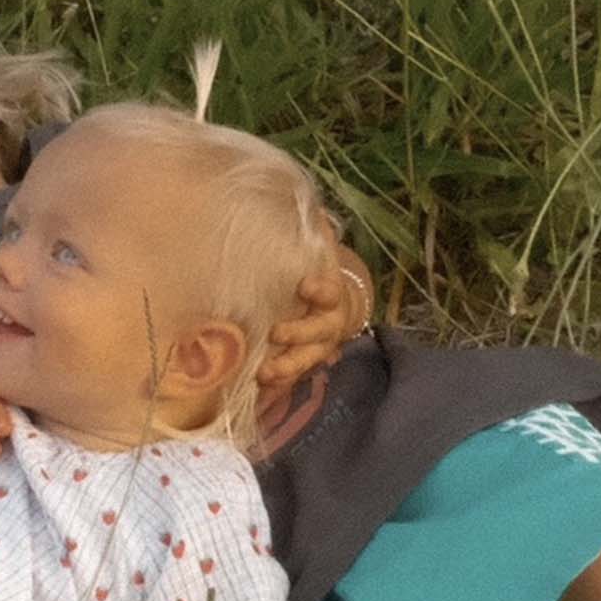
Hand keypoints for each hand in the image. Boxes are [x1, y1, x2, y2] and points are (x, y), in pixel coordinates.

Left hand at [257, 238, 373, 400]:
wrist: (340, 310)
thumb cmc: (319, 275)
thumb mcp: (320, 254)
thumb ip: (314, 233)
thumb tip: (310, 206)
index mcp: (332, 295)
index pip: (330, 291)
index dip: (320, 290)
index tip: (305, 286)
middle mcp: (328, 325)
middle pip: (318, 332)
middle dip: (298, 334)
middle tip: (276, 333)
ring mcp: (317, 349)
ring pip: (306, 361)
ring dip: (287, 368)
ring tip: (264, 374)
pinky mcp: (303, 364)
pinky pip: (293, 379)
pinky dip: (278, 388)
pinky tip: (259, 394)